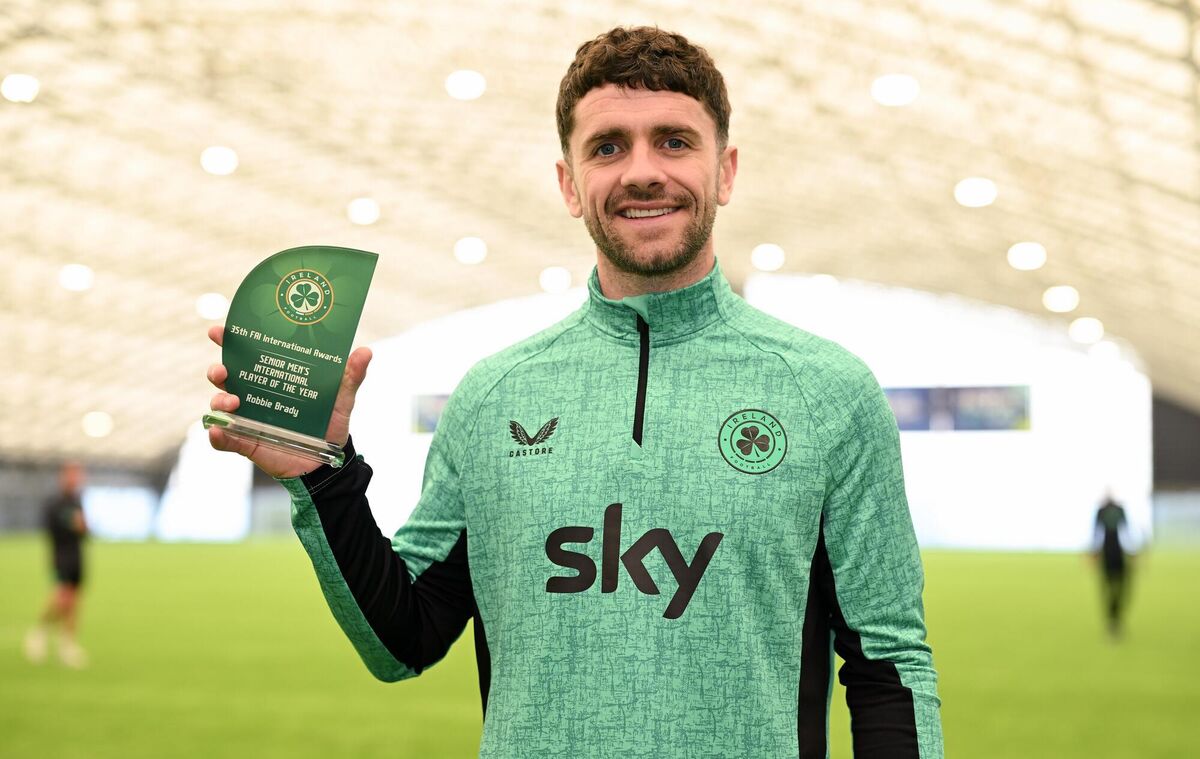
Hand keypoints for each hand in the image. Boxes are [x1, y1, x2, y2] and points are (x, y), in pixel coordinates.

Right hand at [205, 325, 372, 478]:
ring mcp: (247, 418)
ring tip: (233, 401)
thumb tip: (365, 352)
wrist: (328, 460)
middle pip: (225, 376)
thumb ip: (351, 376)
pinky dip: (218, 436)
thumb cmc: (330, 422)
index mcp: (273, 376)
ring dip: (219, 400)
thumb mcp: (342, 398)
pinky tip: (218, 432)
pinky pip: (224, 439)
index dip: (229, 341)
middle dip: (218, 370)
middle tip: (223, 370)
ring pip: (219, 404)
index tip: (219, 331)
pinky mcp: (245, 442)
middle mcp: (255, 394)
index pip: (246, 354)